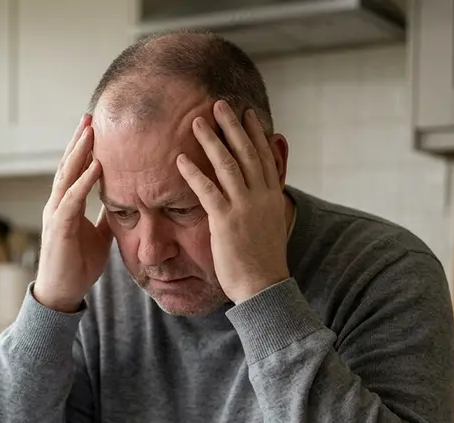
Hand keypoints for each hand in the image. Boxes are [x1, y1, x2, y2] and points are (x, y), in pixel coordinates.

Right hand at [33, 114, 112, 312]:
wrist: (62, 294)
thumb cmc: (77, 266)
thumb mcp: (99, 236)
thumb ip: (106, 217)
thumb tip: (122, 202)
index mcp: (66, 205)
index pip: (75, 170)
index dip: (84, 148)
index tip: (95, 127)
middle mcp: (57, 204)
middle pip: (67, 165)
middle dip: (79, 140)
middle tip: (89, 115)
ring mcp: (56, 214)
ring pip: (67, 176)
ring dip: (79, 152)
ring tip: (90, 131)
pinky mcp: (59, 228)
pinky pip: (72, 200)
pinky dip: (84, 182)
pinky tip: (96, 166)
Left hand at [176, 101, 290, 303]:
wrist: (264, 286)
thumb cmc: (264, 262)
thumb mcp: (271, 227)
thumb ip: (266, 207)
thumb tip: (267, 195)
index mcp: (273, 197)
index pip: (265, 157)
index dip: (255, 133)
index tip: (247, 114)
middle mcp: (261, 197)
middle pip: (247, 152)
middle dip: (232, 126)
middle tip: (220, 104)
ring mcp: (244, 207)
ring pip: (228, 165)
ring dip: (211, 141)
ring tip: (197, 122)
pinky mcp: (226, 221)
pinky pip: (208, 190)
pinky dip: (193, 172)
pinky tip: (180, 159)